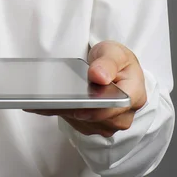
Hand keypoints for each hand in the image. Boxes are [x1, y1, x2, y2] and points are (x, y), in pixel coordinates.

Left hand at [24, 41, 146, 137]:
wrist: (109, 68)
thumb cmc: (115, 60)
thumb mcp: (114, 52)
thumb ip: (108, 63)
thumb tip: (99, 76)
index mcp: (134, 95)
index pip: (116, 107)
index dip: (97, 110)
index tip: (78, 107)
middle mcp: (122, 114)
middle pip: (97, 119)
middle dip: (75, 110)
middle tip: (51, 102)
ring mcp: (106, 122)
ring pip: (83, 123)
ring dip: (64, 112)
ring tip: (42, 102)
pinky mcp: (90, 124)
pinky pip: (73, 122)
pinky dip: (59, 112)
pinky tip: (42, 104)